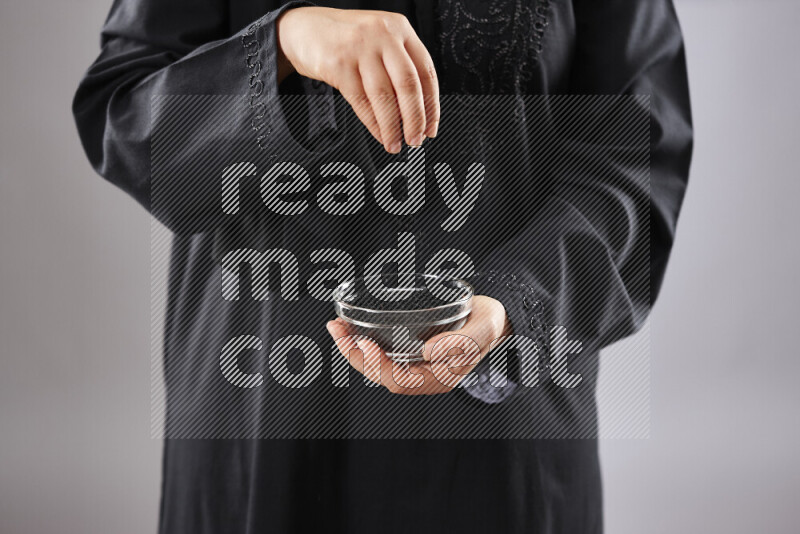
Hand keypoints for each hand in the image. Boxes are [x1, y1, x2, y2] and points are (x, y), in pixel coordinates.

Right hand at [276, 7, 439, 152]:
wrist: (301, 28)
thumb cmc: (344, 40)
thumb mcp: (378, 42)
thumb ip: (398, 67)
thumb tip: (418, 114)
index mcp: (400, 28)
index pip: (426, 72)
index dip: (431, 106)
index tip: (430, 128)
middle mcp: (382, 34)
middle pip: (408, 85)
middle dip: (415, 119)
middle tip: (416, 140)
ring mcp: (359, 48)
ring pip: (384, 96)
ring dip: (392, 126)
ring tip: (395, 143)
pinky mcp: (338, 64)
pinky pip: (361, 101)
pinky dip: (373, 123)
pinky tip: (379, 134)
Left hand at [326, 295, 511, 394]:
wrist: (491, 319)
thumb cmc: (488, 324)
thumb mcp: (482, 329)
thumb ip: (461, 342)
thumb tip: (429, 351)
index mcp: (440, 378)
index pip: (400, 380)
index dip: (378, 364)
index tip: (364, 340)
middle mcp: (424, 376)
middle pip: (381, 375)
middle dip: (354, 354)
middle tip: (337, 329)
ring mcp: (415, 365)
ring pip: (377, 365)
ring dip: (353, 348)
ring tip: (336, 327)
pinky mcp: (410, 352)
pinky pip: (381, 354)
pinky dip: (363, 342)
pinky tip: (351, 328)